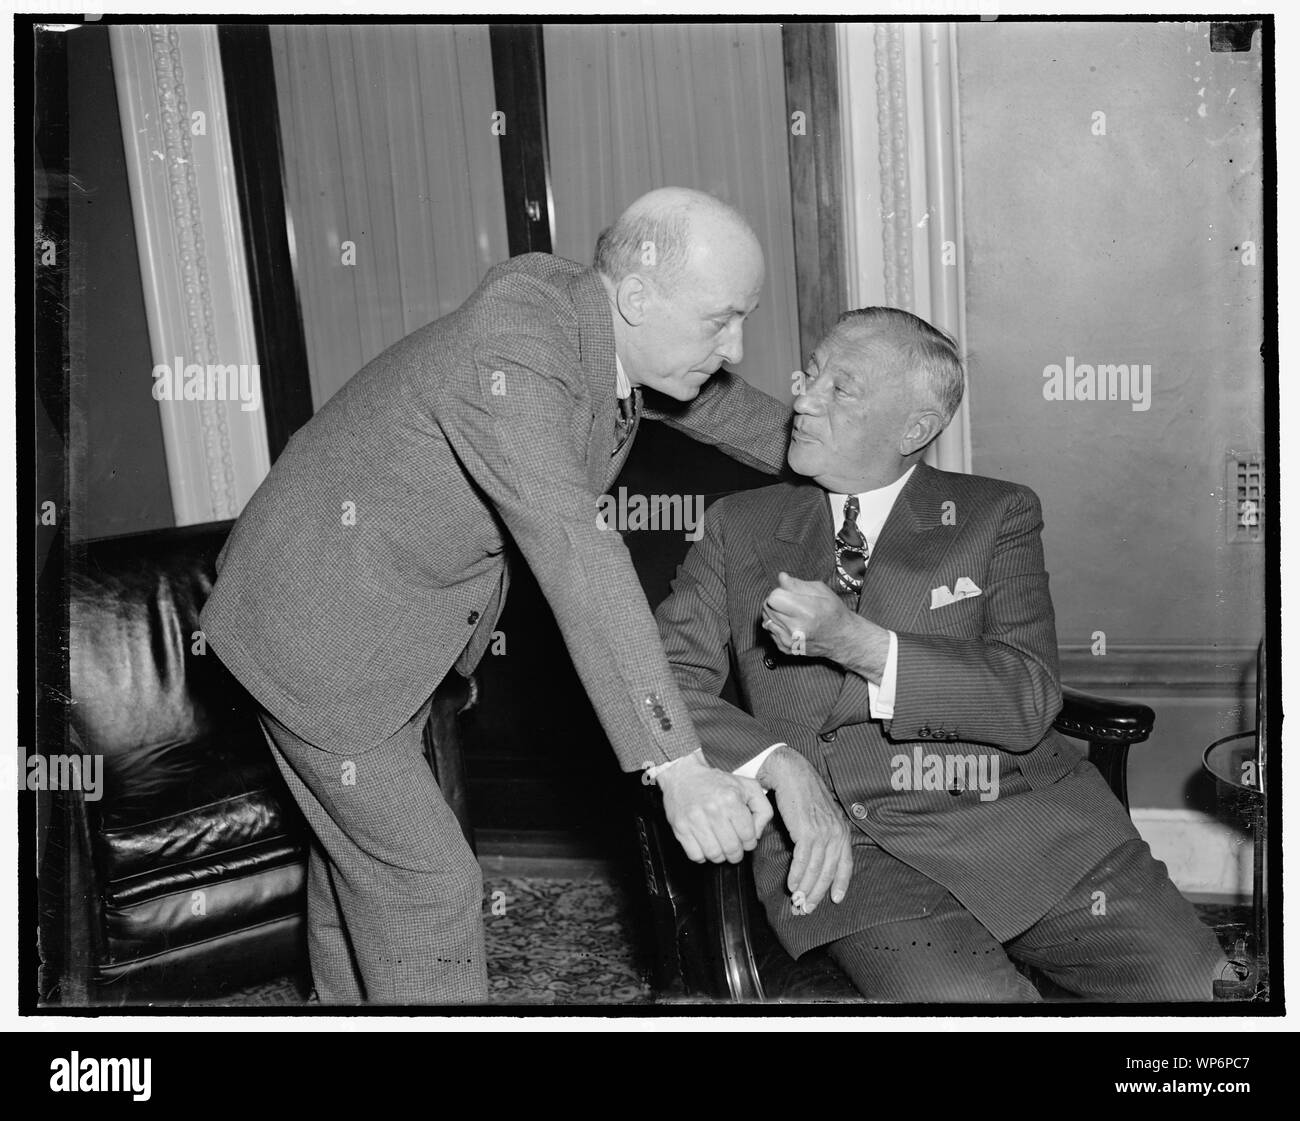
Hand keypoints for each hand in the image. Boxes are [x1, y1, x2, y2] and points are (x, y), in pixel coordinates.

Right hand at [658, 750, 774, 863]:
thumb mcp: (748, 787)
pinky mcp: (680, 827)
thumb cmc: (717, 782)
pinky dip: (702, 856)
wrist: (683, 774)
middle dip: (736, 853)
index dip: (749, 842)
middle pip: (732, 849)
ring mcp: (695, 820)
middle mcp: (713, 809)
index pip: (748, 837)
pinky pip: (695, 855)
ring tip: (720, 846)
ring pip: (714, 855)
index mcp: (731, 799)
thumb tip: (756, 835)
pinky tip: (705, 845)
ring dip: (720, 856)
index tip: (745, 839)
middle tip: (734, 847)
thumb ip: (763, 809)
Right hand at [757, 747, 852, 911]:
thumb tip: (814, 855)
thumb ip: (822, 833)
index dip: (840, 883)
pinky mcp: (807, 830)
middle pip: (829, 871)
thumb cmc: (802, 793)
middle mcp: (836, 832)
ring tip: (796, 900)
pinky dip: (797, 875)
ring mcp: (823, 831)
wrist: (791, 773)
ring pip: (816, 868)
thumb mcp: (820, 815)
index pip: (845, 863)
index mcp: (841, 829)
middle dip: (817, 893)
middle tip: (807, 907)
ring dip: (805, 888)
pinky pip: (803, 860)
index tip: (836, 900)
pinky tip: (791, 884)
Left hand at [762, 572, 854, 660]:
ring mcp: (789, 641)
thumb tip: (781, 577)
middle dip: (776, 601)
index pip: (774, 598)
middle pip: (768, 607)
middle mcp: (795, 629)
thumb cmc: (834, 612)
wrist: (842, 638)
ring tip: (791, 613)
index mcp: (806, 612)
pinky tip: (791, 624)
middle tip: (791, 603)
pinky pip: (770, 631)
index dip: (780, 592)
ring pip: (766, 620)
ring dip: (775, 613)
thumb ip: (797, 584)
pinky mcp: (786, 649)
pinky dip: (777, 626)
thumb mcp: (821, 591)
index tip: (789, 594)